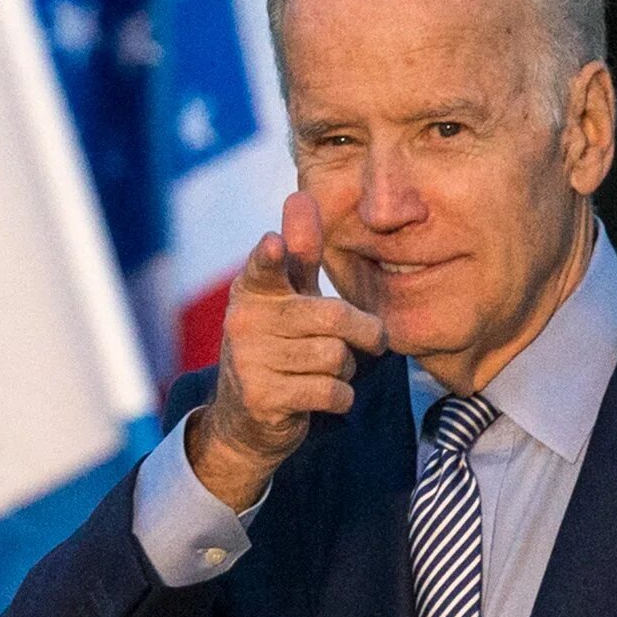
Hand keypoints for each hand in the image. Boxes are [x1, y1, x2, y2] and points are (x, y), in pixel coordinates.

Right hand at [188, 192, 386, 511]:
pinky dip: (340, 398)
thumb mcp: (288, 297)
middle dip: (364, 333)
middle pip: (334, 318)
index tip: (272, 244)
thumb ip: (299, 251)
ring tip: (324, 371)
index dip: (270, 257)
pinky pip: (331, 392)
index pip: (264, 268)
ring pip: (337, 358)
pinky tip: (320, 397)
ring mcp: (249, 361)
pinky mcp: (263, 399)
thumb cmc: (278, 345)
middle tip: (371, 341)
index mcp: (253, 289)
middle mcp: (245, 321)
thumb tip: (300, 196)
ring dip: (346, 370)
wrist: (244, 421)